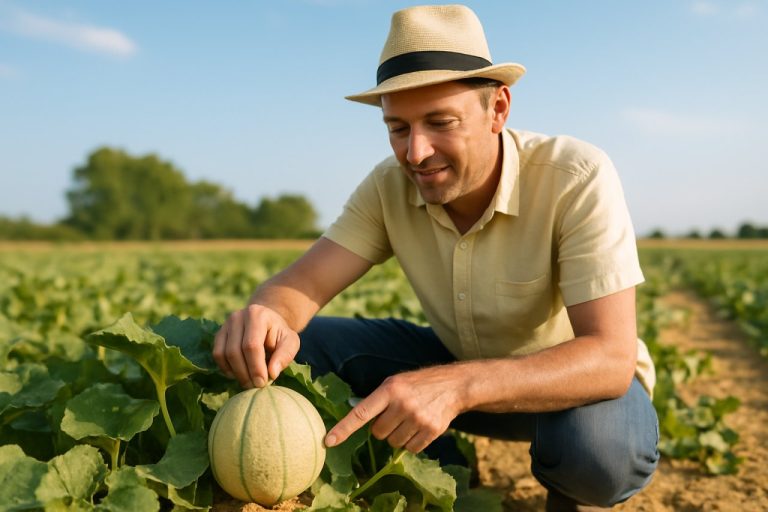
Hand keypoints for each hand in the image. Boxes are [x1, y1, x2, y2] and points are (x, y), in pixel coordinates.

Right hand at [212, 304, 298, 387]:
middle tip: (255, 386)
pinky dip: (226, 368)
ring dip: (235, 373)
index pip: (252, 345)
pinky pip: (217, 355)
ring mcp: (226, 324)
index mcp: (257, 315)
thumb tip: (272, 373)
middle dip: (245, 373)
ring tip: (249, 382)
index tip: (262, 383)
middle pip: (235, 351)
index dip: (255, 367)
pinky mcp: (219, 334)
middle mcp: (238, 317)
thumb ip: (285, 355)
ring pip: (223, 354)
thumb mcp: (290, 342)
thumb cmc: (280, 335)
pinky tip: (238, 374)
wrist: (267, 324)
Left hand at [325, 365, 464, 452]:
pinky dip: (412, 442)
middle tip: (396, 415)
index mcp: (389, 390)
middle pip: (378, 433)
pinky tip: (420, 427)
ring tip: (410, 419)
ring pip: (394, 443)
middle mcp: (402, 404)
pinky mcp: (431, 430)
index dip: (343, 428)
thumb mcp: (395, 383)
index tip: (328, 441)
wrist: (452, 386)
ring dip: (398, 436)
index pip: (361, 413)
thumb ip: (377, 400)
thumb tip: (353, 417)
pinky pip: (411, 449)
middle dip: (384, 428)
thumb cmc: (416, 385)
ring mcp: (418, 418)